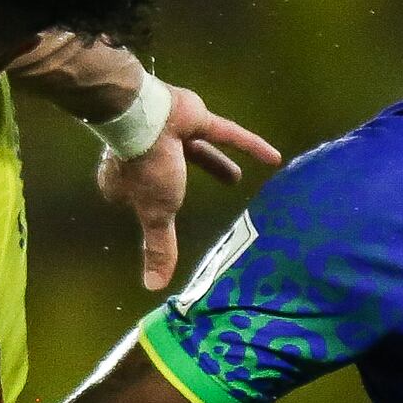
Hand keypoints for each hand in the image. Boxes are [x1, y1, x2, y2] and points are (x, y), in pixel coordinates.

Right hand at [89, 91, 281, 288]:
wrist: (142, 116)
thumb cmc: (145, 169)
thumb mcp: (156, 215)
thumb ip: (159, 246)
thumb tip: (152, 286)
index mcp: (127, 179)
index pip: (137, 196)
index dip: (146, 205)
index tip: (155, 215)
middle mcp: (148, 155)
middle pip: (168, 171)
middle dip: (179, 180)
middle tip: (190, 194)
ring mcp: (172, 134)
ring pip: (198, 151)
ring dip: (217, 164)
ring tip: (236, 178)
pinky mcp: (195, 116)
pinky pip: (226, 133)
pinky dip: (250, 146)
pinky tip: (275, 158)